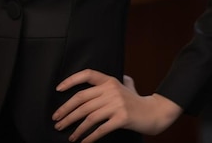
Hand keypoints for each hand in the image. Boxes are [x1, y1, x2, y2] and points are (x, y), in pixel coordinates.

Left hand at [52, 69, 182, 141]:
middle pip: (82, 99)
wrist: (155, 112)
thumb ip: (112, 80)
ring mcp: (117, 104)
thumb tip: (98, 78)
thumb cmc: (137, 100)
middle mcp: (111, 90)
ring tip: (68, 135)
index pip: (86, 75)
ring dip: (76, 127)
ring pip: (89, 116)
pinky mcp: (122, 118)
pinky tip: (82, 142)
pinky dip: (89, 137)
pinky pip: (100, 129)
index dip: (70, 81)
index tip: (58, 89)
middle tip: (57, 120)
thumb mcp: (125, 85)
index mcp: (109, 80)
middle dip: (66, 111)